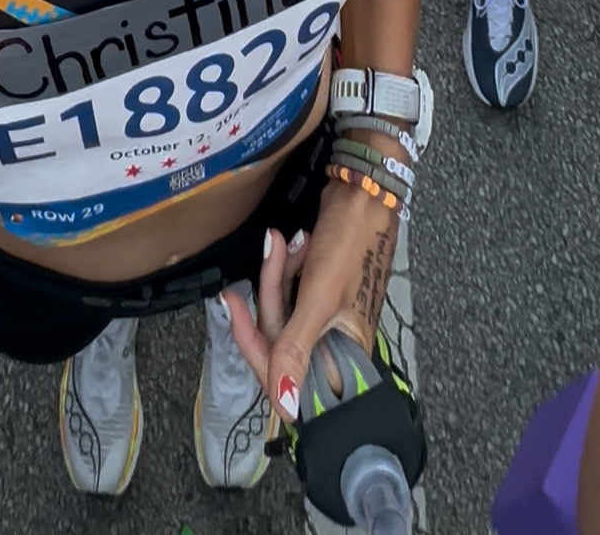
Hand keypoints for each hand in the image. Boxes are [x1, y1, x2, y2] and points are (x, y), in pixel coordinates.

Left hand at [226, 180, 398, 423]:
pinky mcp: (319, 292)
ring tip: (283, 241)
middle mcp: (336, 341)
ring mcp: (327, 316)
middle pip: (282, 338)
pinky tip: (296, 243)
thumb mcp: (320, 297)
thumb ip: (296, 348)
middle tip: (270, 252)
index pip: (291, 375)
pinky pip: (290, 291)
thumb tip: (286, 405)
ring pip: (283, 310)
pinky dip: (286, 268)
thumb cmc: (351, 243)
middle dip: (270, 294)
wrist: (364, 193)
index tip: (235, 312)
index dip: (261, 354)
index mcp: (346, 354)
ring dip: (277, 274)